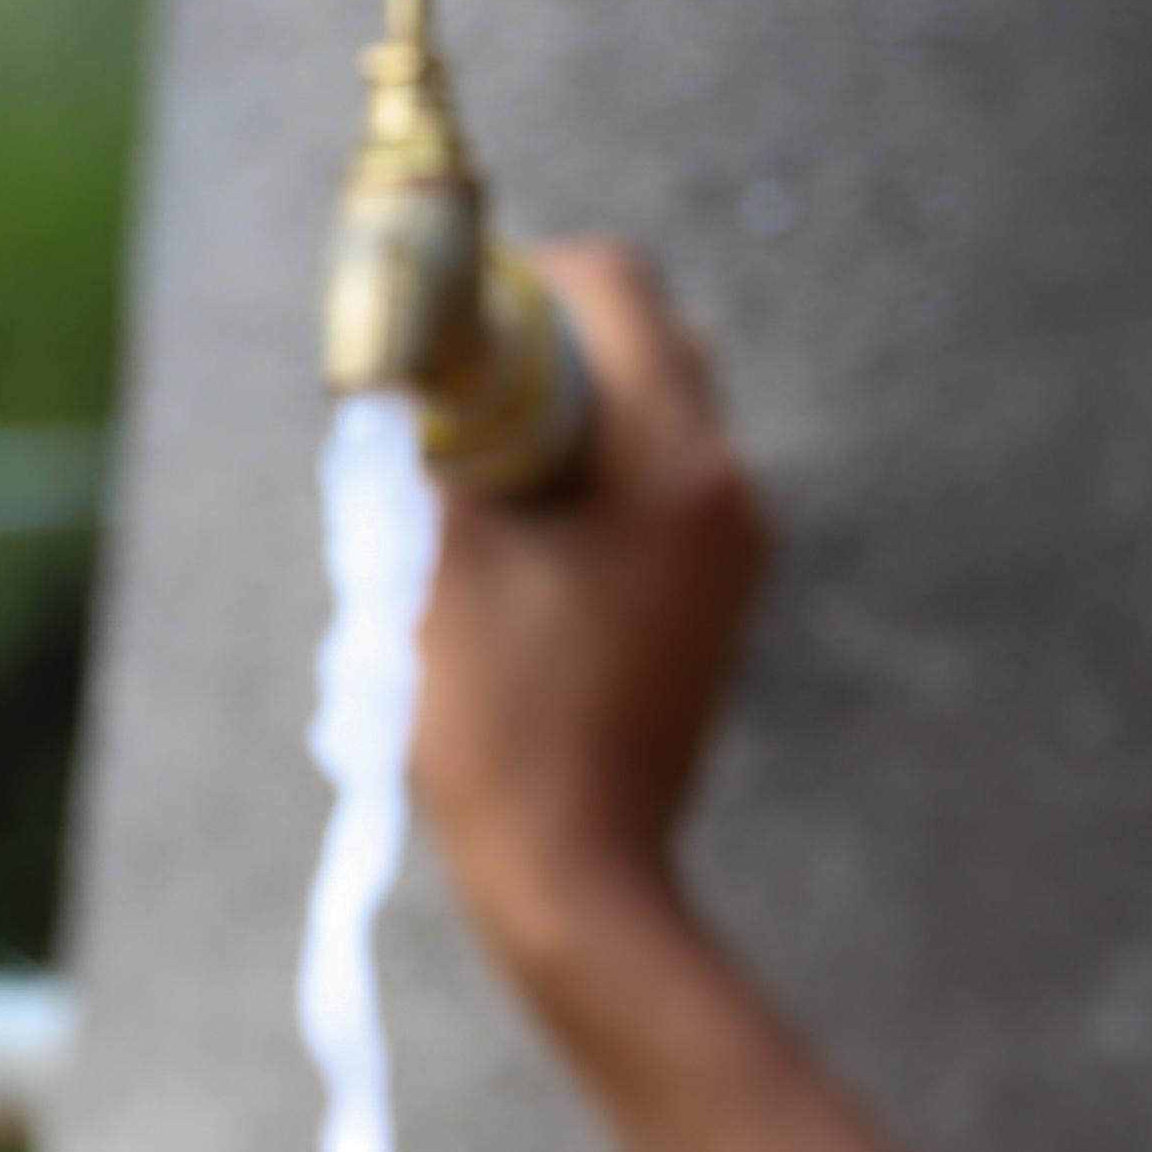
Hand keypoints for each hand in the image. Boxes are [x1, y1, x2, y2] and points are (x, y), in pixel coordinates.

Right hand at [408, 243, 768, 1007]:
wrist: (582, 878)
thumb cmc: (500, 727)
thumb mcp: (442, 561)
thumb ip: (435, 444)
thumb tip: (416, 375)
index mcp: (673, 461)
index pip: (617, 286)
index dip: (524, 273)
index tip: (451, 314)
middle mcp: (729, 486)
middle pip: (648, 336)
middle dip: (548, 335)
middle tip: (455, 378)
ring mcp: (735, 543)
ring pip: (657, 408)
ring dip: (570, 404)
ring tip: (481, 461)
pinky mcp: (719, 592)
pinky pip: (663, 480)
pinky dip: (594, 467)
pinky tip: (522, 524)